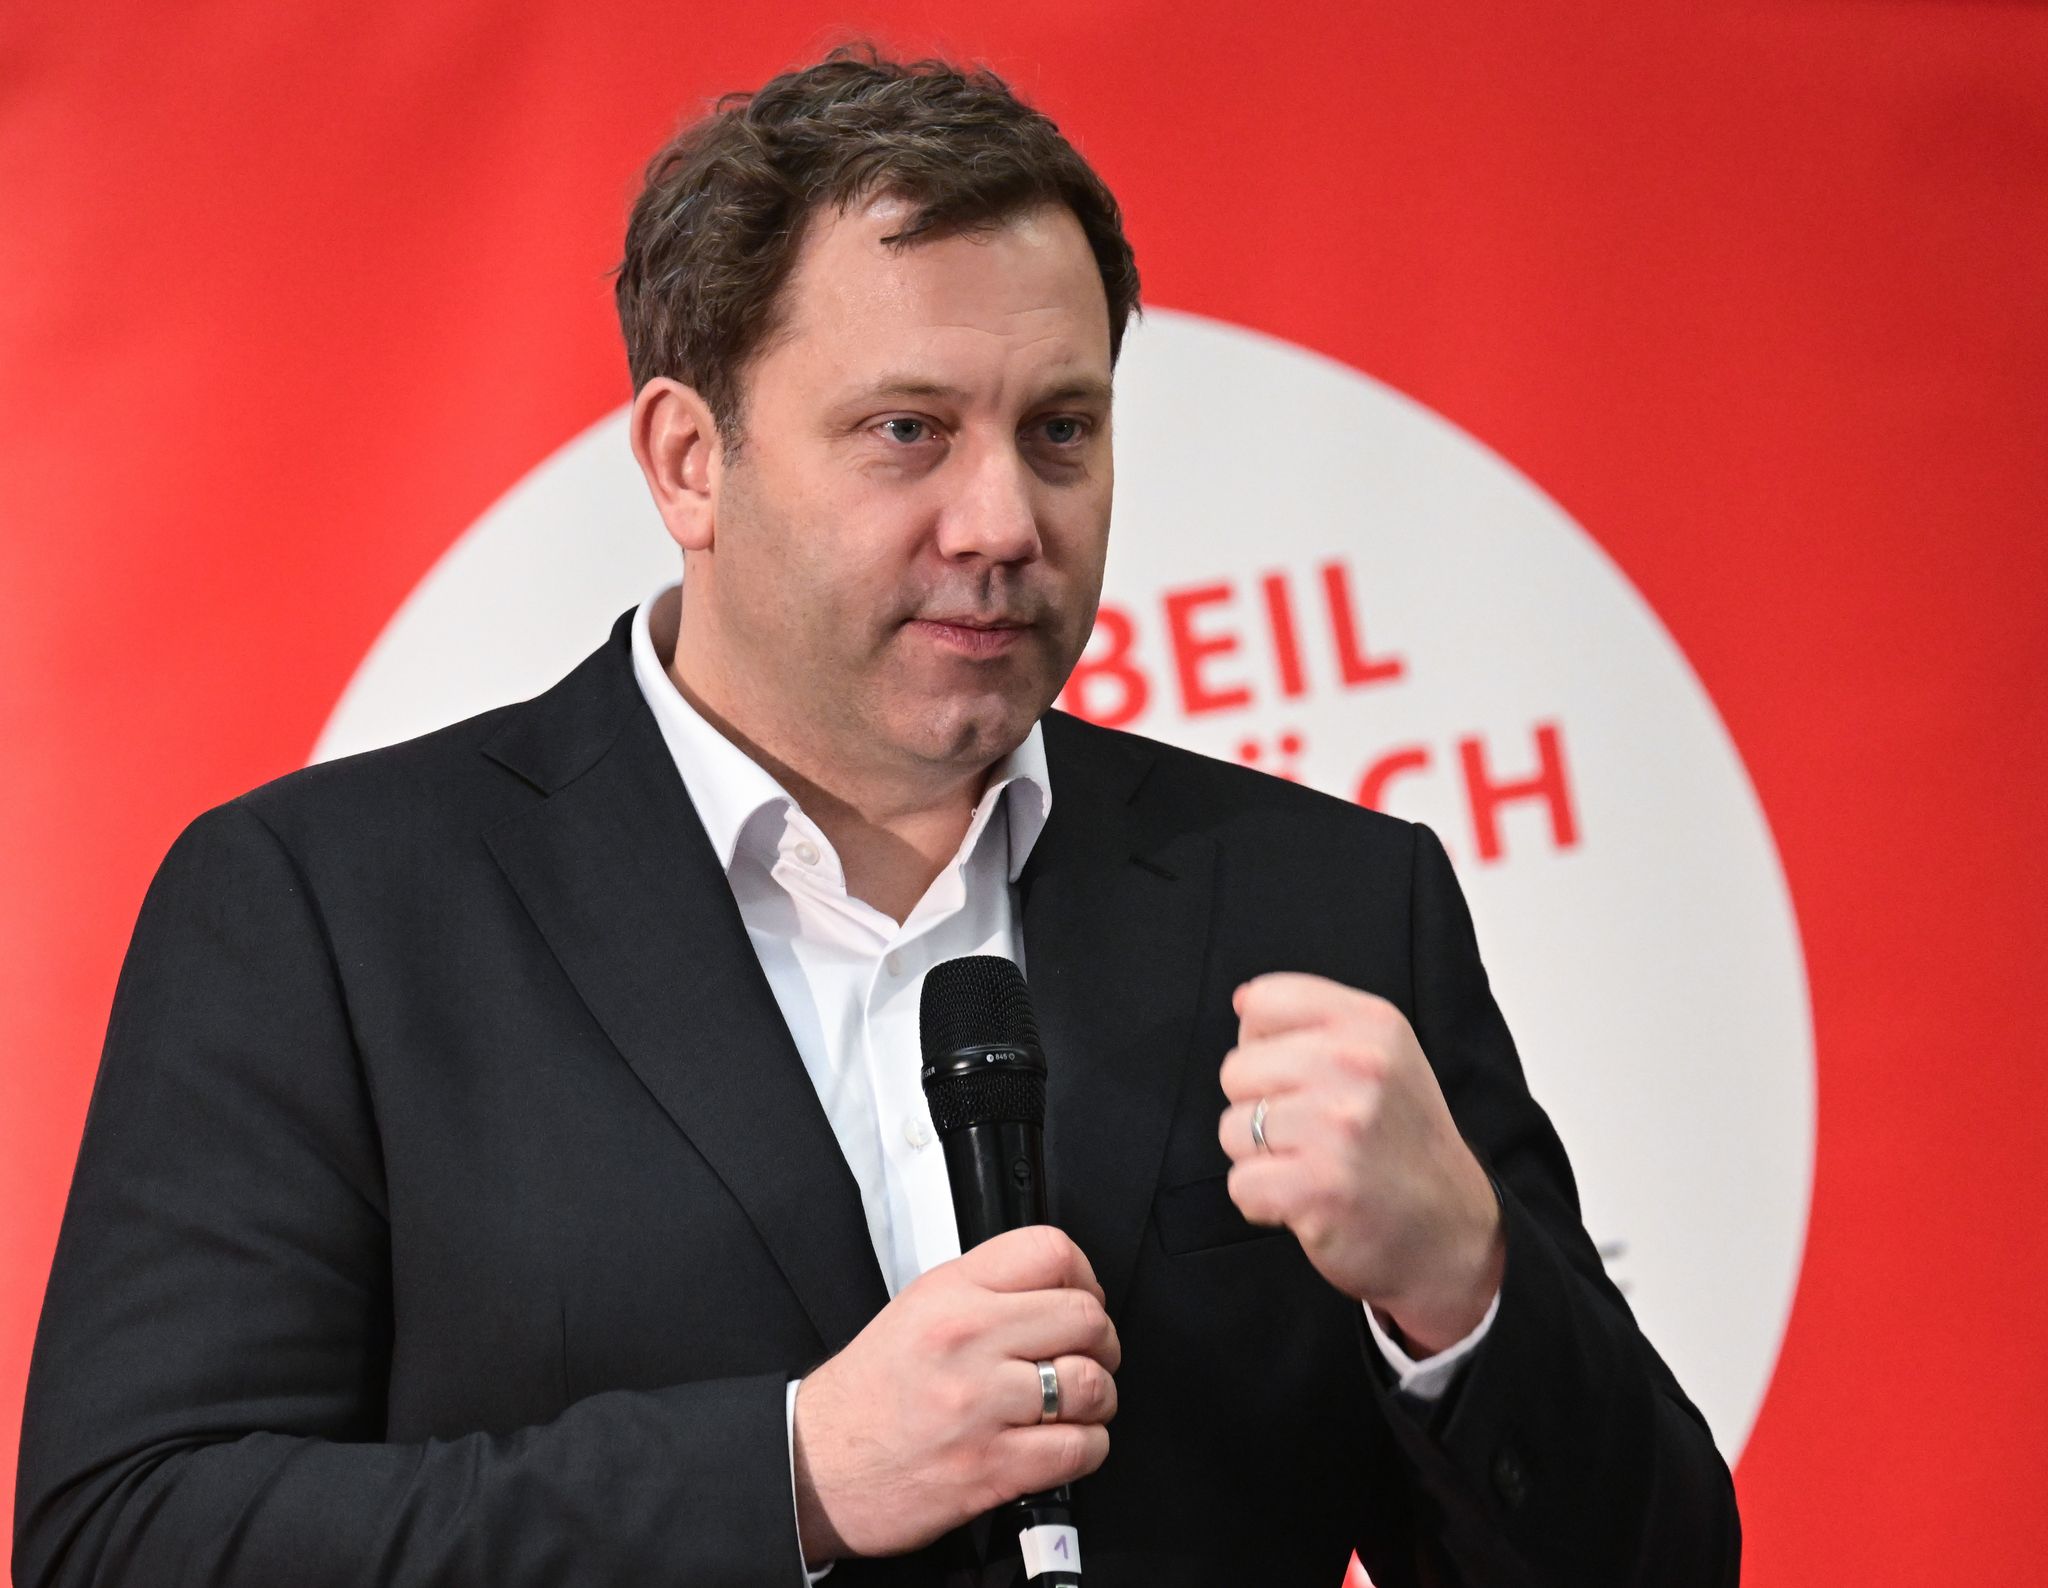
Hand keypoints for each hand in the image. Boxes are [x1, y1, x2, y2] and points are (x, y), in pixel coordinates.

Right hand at [790, 1225, 1119, 1565]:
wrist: (817, 1464)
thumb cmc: (869, 1391)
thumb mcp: (917, 1307)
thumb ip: (986, 1289)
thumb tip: (1056, 1289)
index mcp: (951, 1292)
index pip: (1050, 1251)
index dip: (1085, 1275)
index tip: (1083, 1297)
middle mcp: (967, 1340)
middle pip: (1084, 1318)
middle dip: (1102, 1340)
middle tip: (1090, 1354)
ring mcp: (980, 1405)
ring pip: (1090, 1384)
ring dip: (1099, 1398)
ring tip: (1078, 1403)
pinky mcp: (991, 1467)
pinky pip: (1078, 1449)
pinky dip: (1088, 1447)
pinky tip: (1066, 1443)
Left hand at [1217, 972, 1503, 1354]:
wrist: (1453, 1230)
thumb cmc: (1403, 1141)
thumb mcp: (1383, 1056)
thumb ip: (1315, 1021)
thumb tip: (1242, 1000)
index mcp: (1372, 1024)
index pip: (1263, 1001)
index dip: (1263, 1044)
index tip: (1299, 1076)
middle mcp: (1358, 1066)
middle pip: (1236, 1070)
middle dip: (1259, 1108)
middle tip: (1312, 1133)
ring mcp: (1338, 1127)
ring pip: (1232, 1130)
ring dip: (1262, 1158)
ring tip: (1314, 1165)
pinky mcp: (1319, 1187)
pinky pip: (1241, 1184)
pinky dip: (1264, 1202)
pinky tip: (1308, 1199)